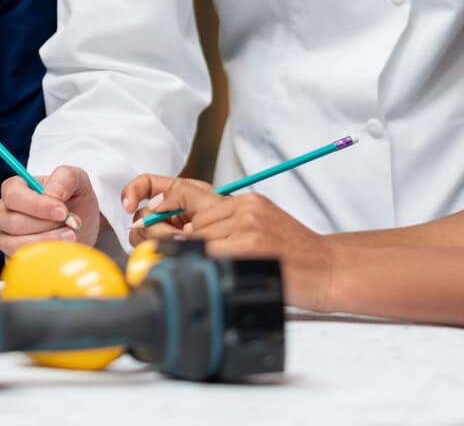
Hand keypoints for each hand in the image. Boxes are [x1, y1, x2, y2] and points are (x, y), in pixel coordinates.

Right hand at [0, 165, 97, 254]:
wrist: (81, 226)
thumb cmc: (74, 200)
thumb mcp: (77, 180)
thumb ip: (66, 177)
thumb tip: (52, 192)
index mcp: (15, 188)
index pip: (13, 195)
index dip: (37, 205)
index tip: (62, 212)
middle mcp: (5, 212)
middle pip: (12, 222)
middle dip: (45, 225)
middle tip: (70, 224)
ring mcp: (6, 236)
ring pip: (14, 244)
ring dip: (45, 241)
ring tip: (69, 236)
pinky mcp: (13, 257)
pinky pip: (21, 261)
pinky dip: (43, 256)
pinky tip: (60, 248)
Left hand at [126, 175, 335, 309]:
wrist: (329, 269)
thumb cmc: (290, 258)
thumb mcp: (255, 230)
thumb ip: (220, 228)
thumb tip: (174, 236)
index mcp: (240, 200)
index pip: (183, 189)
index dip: (153, 195)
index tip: (135, 210)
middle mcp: (242, 206)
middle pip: (184, 221)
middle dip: (167, 240)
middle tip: (156, 255)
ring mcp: (247, 223)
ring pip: (194, 238)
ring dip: (190, 258)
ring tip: (208, 270)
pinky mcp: (252, 243)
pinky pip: (210, 254)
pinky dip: (203, 266)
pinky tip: (215, 274)